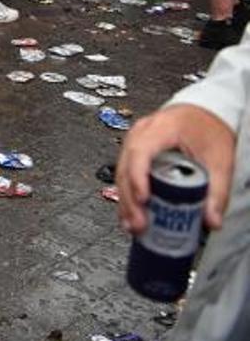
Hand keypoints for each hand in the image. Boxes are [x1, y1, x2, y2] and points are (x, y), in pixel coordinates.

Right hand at [116, 104, 234, 234]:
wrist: (205, 114)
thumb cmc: (209, 129)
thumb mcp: (219, 160)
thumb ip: (217, 192)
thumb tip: (211, 221)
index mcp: (161, 128)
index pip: (140, 152)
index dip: (139, 177)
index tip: (144, 199)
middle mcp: (141, 133)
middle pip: (125, 166)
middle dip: (129, 198)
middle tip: (140, 223)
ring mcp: (134, 141)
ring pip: (121, 173)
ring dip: (125, 201)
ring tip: (134, 226)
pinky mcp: (134, 152)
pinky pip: (125, 174)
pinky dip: (127, 196)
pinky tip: (130, 215)